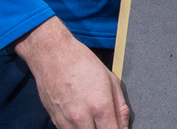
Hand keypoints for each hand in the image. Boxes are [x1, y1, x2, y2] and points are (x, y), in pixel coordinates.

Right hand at [13, 17, 128, 128]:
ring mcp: (66, 121)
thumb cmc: (82, 63)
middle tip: (107, 122)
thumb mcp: (111, 80)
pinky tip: (82, 118)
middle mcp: (82, 118)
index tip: (121, 128)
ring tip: (94, 119)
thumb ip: (120, 107)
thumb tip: (124, 126)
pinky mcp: (55, 121)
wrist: (52, 55)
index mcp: (100, 106)